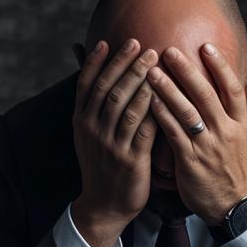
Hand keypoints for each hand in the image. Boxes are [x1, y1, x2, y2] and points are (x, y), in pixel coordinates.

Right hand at [71, 37, 158, 246]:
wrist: (104, 205)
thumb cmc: (102, 164)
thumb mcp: (88, 135)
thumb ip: (93, 106)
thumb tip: (92, 76)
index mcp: (81, 121)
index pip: (88, 85)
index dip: (98, 62)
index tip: (112, 41)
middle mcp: (93, 130)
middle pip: (109, 90)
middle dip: (126, 65)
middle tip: (142, 44)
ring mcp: (110, 145)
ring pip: (126, 106)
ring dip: (141, 80)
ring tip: (155, 61)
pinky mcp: (130, 160)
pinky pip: (144, 129)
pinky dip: (154, 109)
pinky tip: (165, 93)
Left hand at [145, 42, 246, 225]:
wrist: (233, 204)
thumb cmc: (239, 167)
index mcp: (241, 123)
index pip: (232, 88)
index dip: (220, 66)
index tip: (205, 46)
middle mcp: (225, 131)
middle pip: (206, 95)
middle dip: (187, 71)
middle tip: (169, 50)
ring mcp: (207, 146)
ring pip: (187, 112)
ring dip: (168, 90)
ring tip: (151, 72)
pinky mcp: (190, 160)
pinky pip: (174, 133)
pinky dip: (162, 116)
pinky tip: (149, 101)